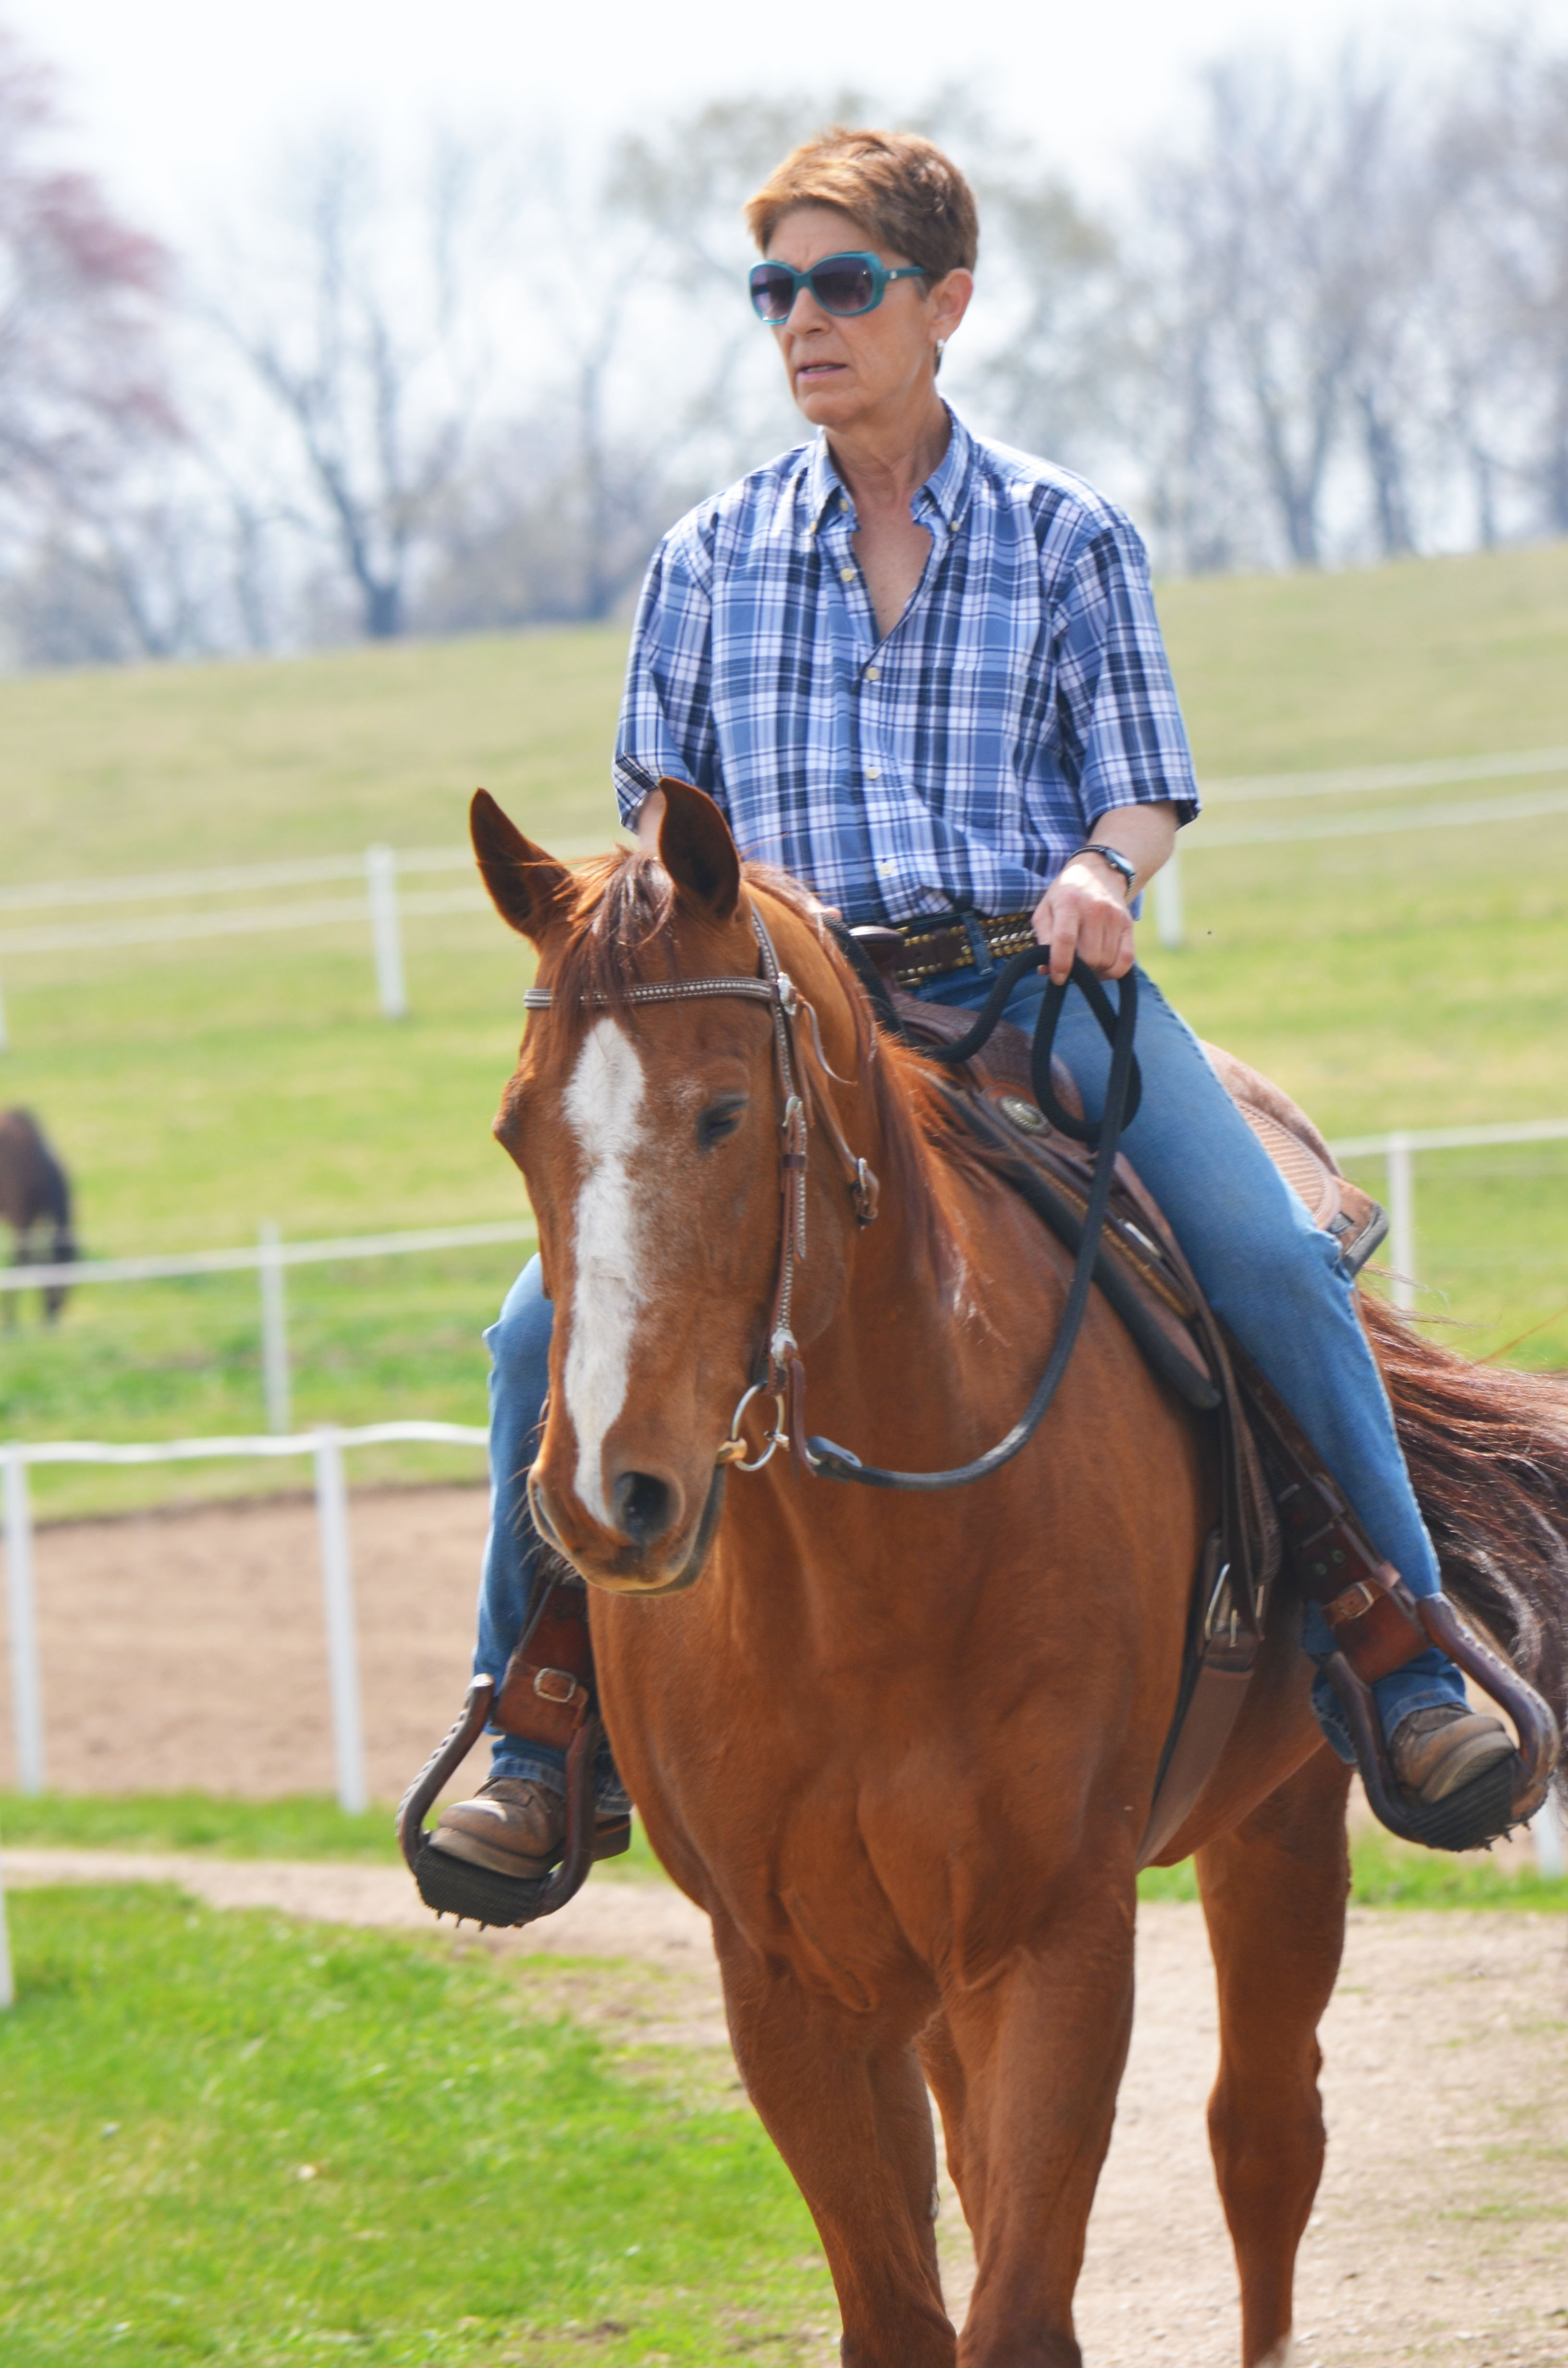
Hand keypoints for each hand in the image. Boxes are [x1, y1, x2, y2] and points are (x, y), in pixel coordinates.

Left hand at [1032, 855, 1134, 985]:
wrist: (1098, 872)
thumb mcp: (1045, 908)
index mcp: (1069, 903)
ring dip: (1095, 971)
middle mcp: (1095, 908)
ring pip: (1107, 961)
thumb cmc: (1066, 894)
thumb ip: (1043, 938)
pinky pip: (1126, 960)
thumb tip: (1046, 969)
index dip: (1061, 964)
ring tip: (1085, 964)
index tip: (1058, 979)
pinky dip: (1114, 972)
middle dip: (1079, 970)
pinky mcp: (1129, 924)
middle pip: (1090, 956)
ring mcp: (1115, 917)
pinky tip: (1103, 968)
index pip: (1065, 939)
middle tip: (1072, 967)